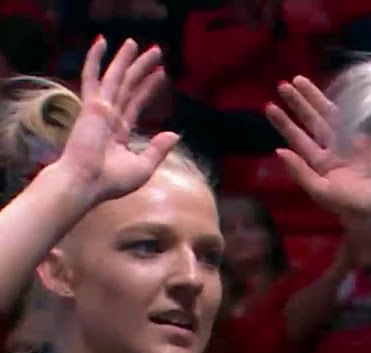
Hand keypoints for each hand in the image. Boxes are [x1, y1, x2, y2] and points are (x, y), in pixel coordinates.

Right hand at [53, 37, 176, 205]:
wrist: (86, 183)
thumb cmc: (110, 181)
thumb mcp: (143, 166)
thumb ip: (158, 149)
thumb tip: (174, 133)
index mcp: (119, 130)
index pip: (136, 102)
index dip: (149, 88)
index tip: (161, 74)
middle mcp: (109, 116)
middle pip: (129, 85)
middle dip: (141, 68)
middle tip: (157, 52)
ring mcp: (100, 108)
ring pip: (115, 77)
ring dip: (125, 59)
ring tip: (135, 42)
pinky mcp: (92, 105)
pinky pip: (94, 77)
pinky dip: (95, 59)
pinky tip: (102, 42)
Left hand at [266, 76, 370, 219]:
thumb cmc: (359, 201)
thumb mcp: (324, 192)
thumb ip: (301, 172)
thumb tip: (279, 151)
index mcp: (324, 166)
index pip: (300, 141)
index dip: (285, 124)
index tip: (269, 106)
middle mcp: (337, 150)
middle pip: (313, 123)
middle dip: (298, 105)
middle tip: (282, 85)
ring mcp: (355, 139)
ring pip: (331, 114)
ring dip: (314, 97)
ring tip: (297, 80)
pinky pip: (354, 112)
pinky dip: (343, 100)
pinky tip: (331, 87)